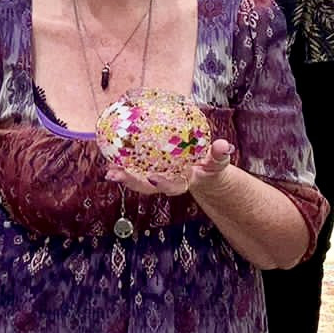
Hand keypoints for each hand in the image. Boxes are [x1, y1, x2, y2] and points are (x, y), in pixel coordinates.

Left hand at [109, 138, 234, 198]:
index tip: (153, 177)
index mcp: (185, 182)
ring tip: (108, 172)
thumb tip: (224, 145)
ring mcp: (158, 178)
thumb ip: (220, 154)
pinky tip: (110, 155)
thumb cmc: (211, 165)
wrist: (205, 173)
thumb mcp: (218, 161)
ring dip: (123, 176)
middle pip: (149, 187)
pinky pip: (136, 168)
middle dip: (132, 182)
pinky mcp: (151, 171)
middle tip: (116, 174)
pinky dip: (124, 164)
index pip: (174, 186)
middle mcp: (168, 183)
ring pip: (138, 180)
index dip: (163, 183)